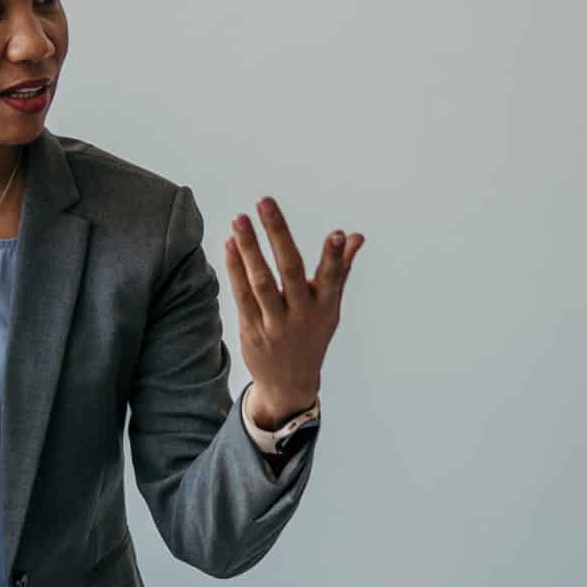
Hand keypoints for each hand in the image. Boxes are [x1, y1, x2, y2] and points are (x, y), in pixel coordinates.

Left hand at [225, 198, 364, 420]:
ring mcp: (275, 324)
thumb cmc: (312, 335)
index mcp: (326, 306)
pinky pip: (242, 295)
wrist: (289, 384)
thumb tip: (356, 236)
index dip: (336, 257)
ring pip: (261, 282)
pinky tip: (230, 245)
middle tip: (265, 202)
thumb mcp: (331, 307)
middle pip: (290, 270)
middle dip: (278, 234)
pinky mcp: (252, 330)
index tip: (339, 235)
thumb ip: (340, 269)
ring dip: (249, 248)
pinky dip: (235, 269)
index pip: (333, 277)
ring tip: (240, 220)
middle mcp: (302, 314)